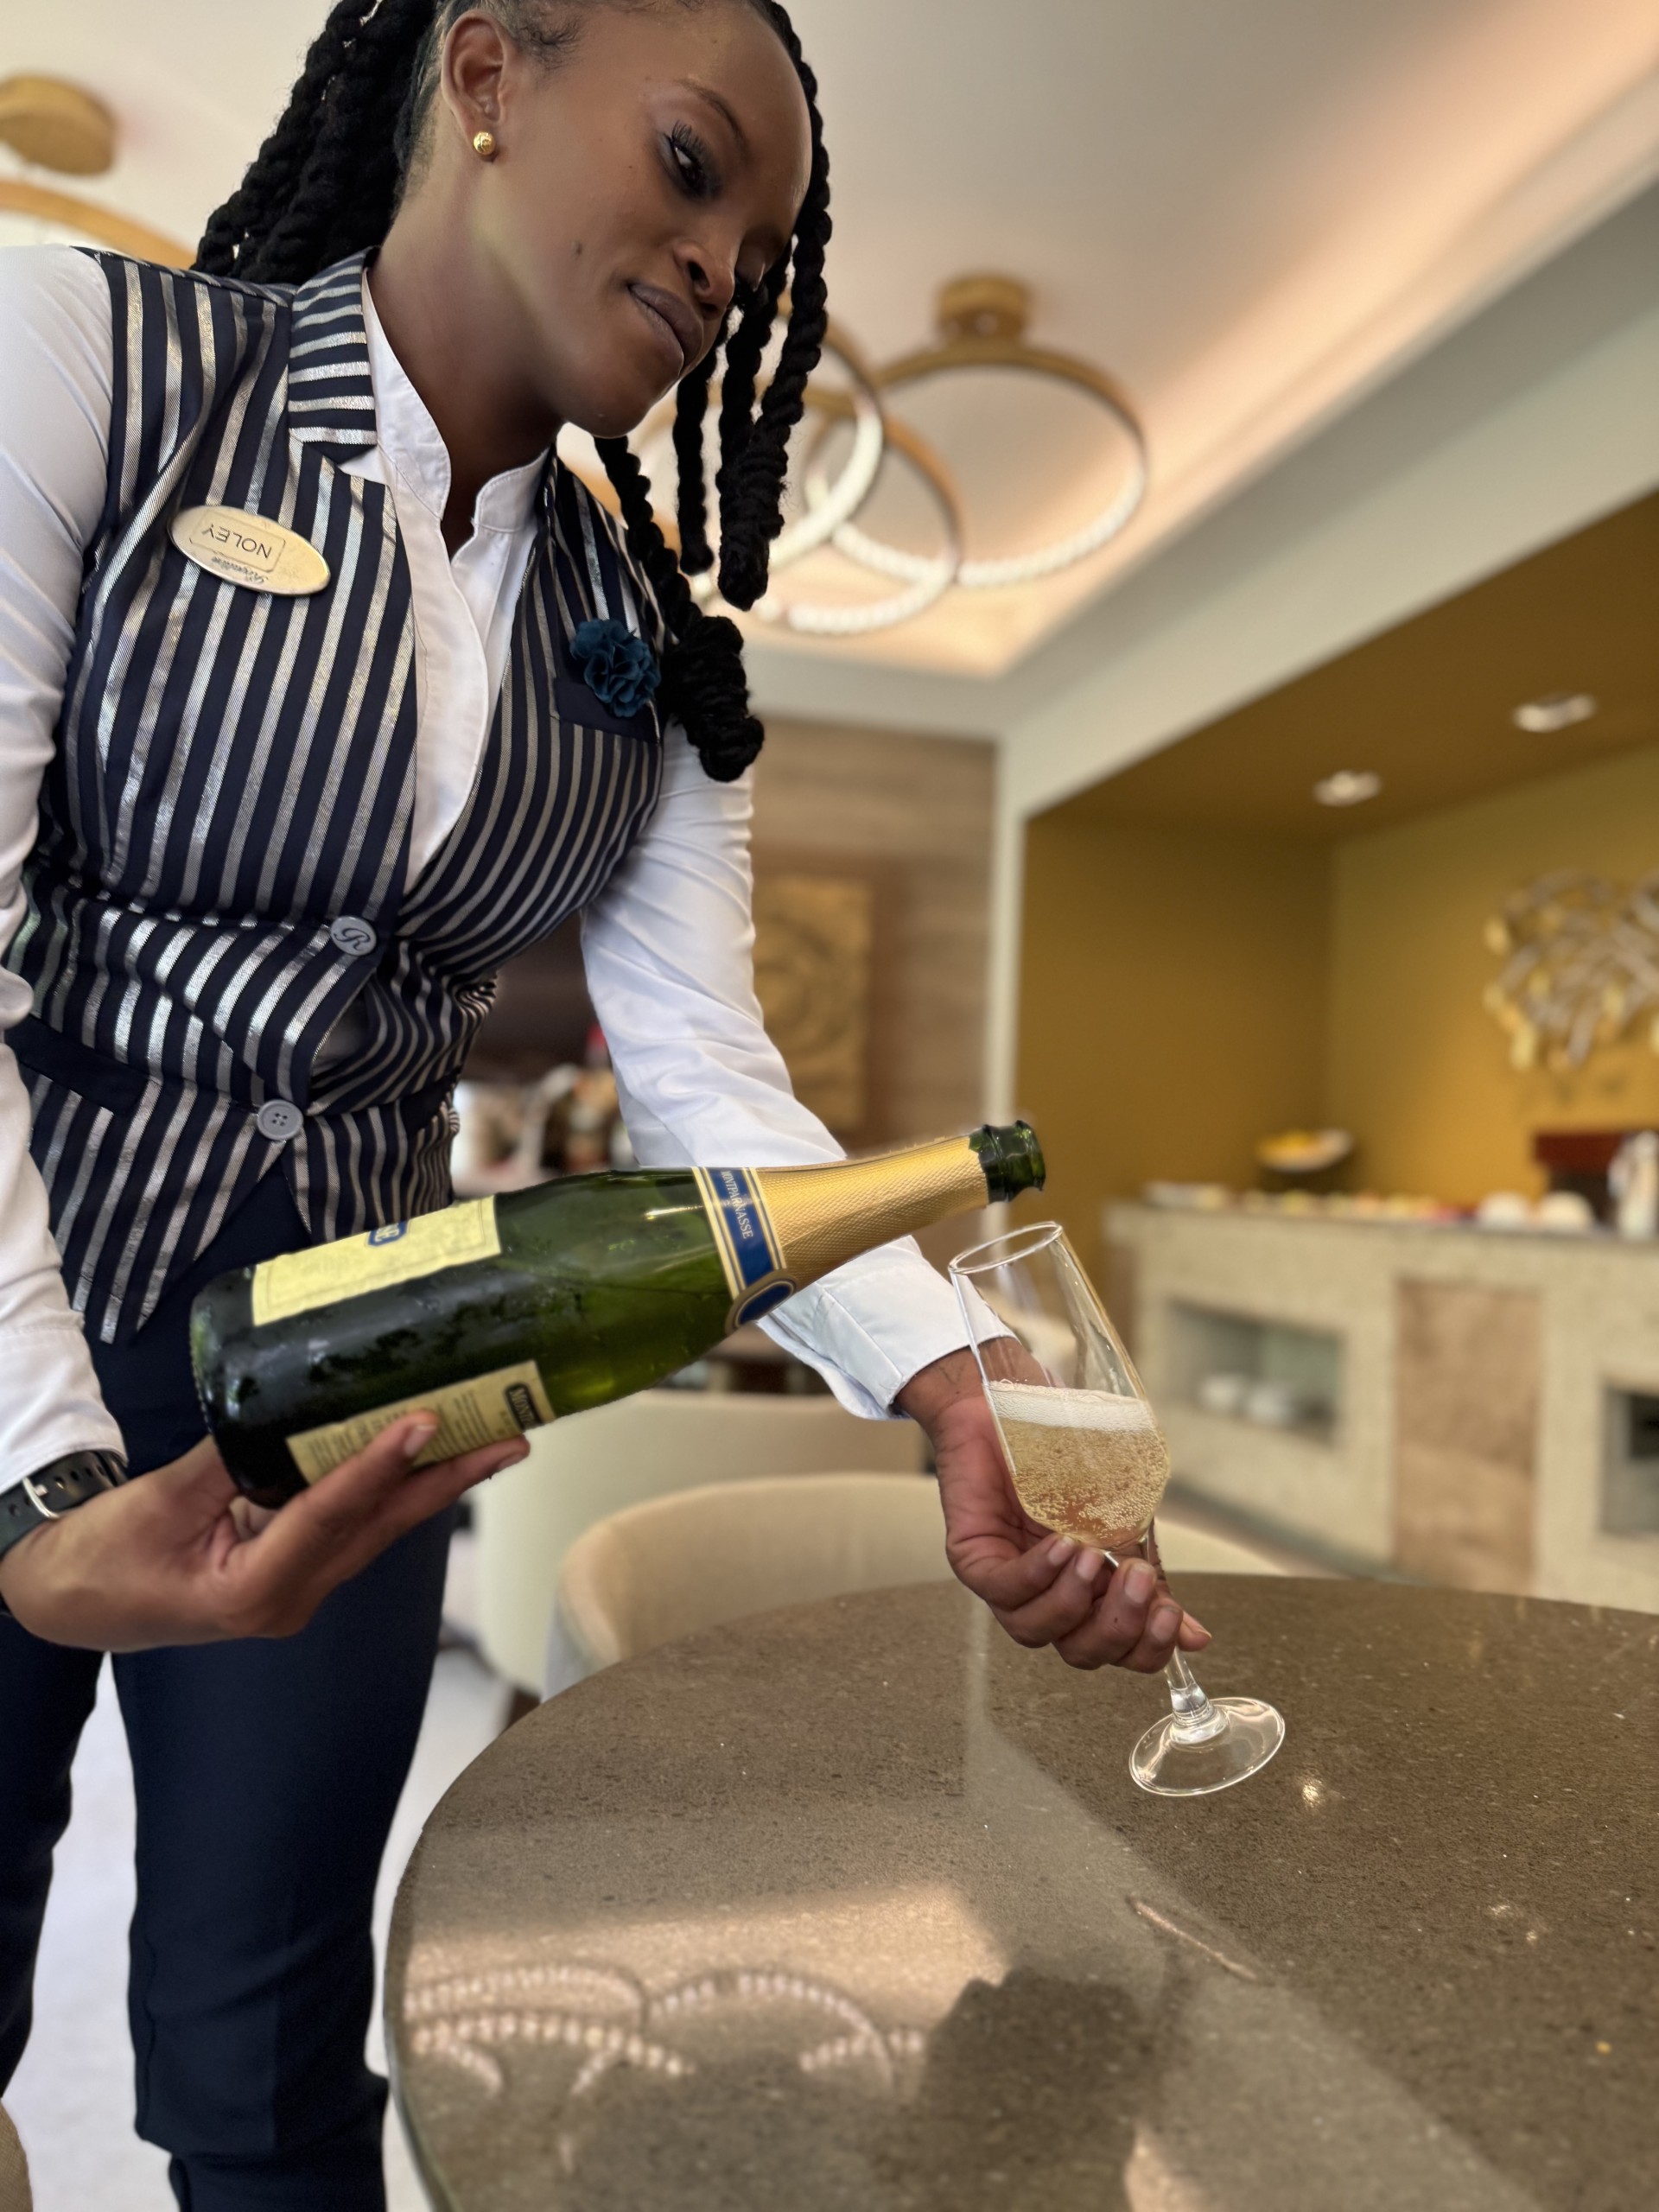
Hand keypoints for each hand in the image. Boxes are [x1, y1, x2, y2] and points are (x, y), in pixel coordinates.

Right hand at [0, 1418, 527, 1651]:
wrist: (72, 1600)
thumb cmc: (105, 1558)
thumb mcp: (160, 1503)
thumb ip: (227, 1461)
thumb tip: (285, 1414)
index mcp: (253, 1590)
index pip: (330, 1516)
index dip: (378, 1465)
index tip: (426, 1422)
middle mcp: (290, 1598)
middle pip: (380, 1528)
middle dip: (449, 1481)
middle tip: (512, 1439)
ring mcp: (297, 1591)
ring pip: (376, 1529)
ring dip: (433, 1485)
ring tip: (494, 1442)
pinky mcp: (294, 1573)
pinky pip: (353, 1527)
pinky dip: (390, 1490)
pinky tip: (427, 1458)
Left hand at [895, 1350, 1210, 1672]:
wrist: (1017, 1407)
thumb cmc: (1068, 1459)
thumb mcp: (1121, 1516)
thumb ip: (1148, 1572)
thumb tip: (1194, 1636)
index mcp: (1089, 1595)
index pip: (1117, 1651)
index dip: (1147, 1649)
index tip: (1171, 1615)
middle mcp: (1047, 1599)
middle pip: (1080, 1652)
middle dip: (1116, 1626)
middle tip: (1137, 1579)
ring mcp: (1007, 1585)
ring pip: (1034, 1631)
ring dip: (1071, 1599)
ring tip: (1092, 1555)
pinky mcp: (973, 1559)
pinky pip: (1003, 1588)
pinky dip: (1036, 1573)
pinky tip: (1061, 1545)